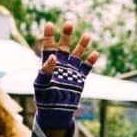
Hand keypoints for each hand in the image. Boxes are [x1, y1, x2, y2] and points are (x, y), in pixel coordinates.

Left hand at [33, 21, 97, 136]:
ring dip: (82, 45)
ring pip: (77, 55)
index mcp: (48, 64)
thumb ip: (45, 70)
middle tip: (69, 23)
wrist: (55, 113)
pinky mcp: (79, 79)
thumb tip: (53, 56)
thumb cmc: (44, 99)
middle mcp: (60, 65)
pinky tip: (95, 53)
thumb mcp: (41, 85)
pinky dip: (91, 61)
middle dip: (66, 35)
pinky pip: (86, 68)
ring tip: (87, 35)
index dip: (49, 36)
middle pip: (63, 46)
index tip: (49, 24)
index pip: (48, 47)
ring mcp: (71, 71)